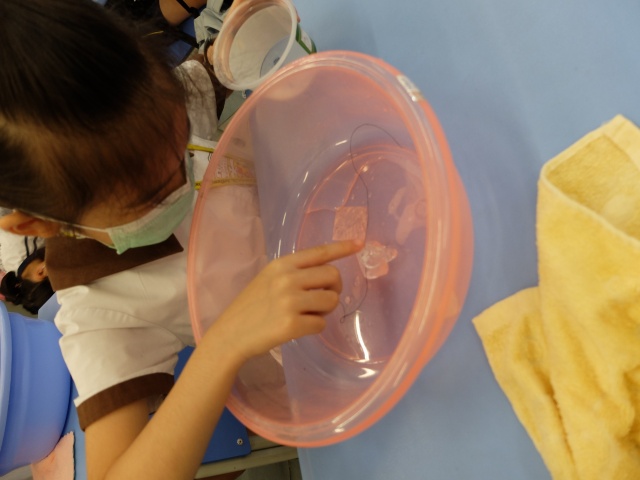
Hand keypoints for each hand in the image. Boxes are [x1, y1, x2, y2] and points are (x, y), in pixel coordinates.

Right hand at [209, 240, 362, 362]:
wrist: (230, 334)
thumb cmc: (252, 307)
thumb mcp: (268, 279)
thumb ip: (294, 272)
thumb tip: (329, 274)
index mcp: (281, 265)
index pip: (318, 252)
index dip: (342, 247)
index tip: (360, 244)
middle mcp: (287, 279)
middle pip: (332, 275)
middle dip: (334, 288)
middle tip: (322, 299)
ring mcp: (289, 301)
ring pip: (331, 300)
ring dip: (325, 310)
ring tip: (307, 314)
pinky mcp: (292, 324)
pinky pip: (321, 323)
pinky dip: (314, 327)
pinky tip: (298, 328)